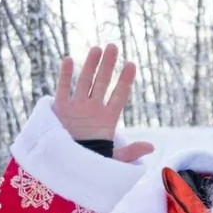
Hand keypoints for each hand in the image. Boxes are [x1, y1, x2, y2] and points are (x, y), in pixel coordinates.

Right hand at [53, 44, 153, 160]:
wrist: (70, 166)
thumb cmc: (94, 162)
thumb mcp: (115, 159)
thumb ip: (131, 151)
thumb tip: (152, 147)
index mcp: (108, 118)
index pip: (119, 95)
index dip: (125, 80)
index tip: (131, 64)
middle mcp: (93, 108)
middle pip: (102, 82)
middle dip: (108, 65)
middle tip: (113, 46)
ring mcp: (77, 107)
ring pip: (84, 81)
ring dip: (90, 65)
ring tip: (97, 48)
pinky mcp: (60, 110)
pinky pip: (62, 90)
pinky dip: (65, 76)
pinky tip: (68, 60)